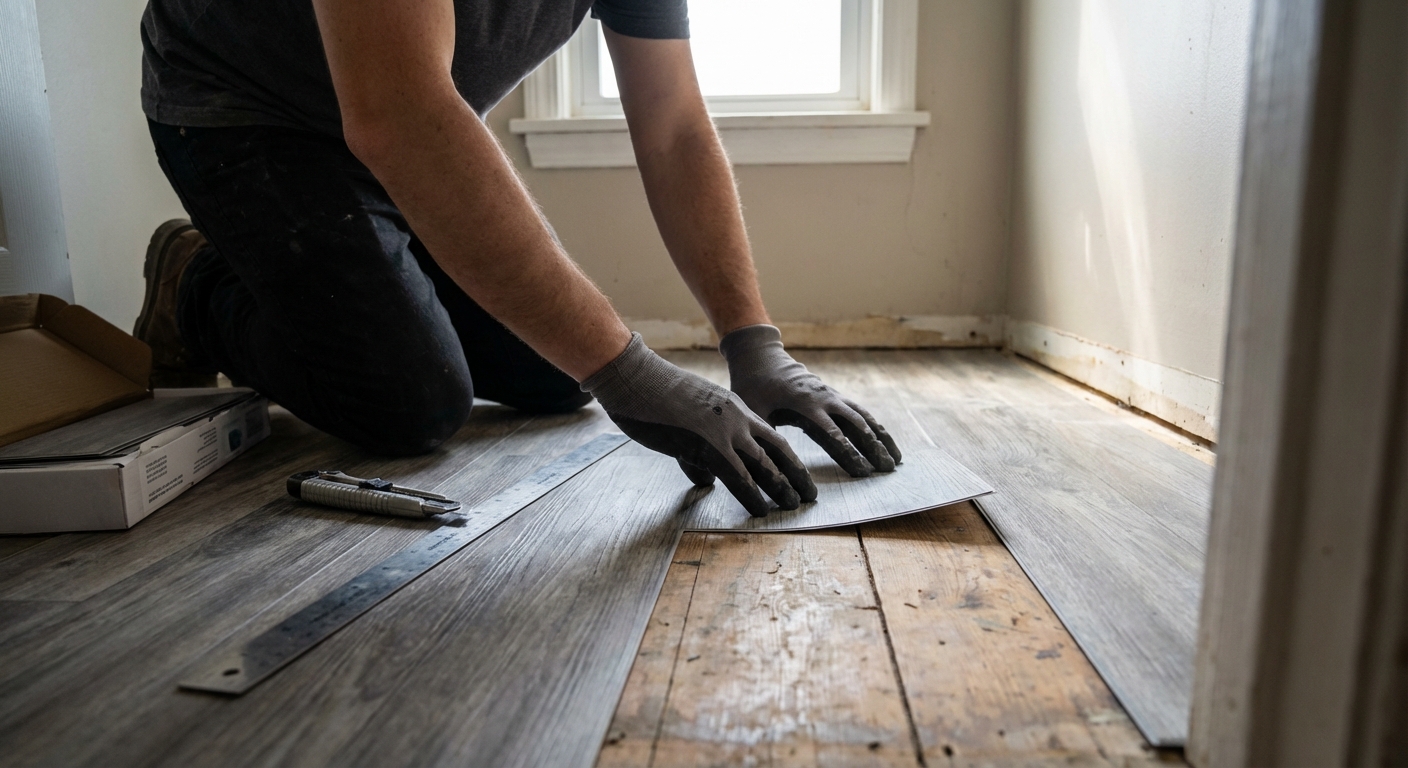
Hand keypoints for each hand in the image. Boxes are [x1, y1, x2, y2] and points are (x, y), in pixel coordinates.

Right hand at [581, 333, 816, 516]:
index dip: (785, 458)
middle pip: (777, 449)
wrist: (635, 376)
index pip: (769, 436)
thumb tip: (708, 481)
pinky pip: (739, 476)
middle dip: (795, 474)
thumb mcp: (685, 419)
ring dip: (782, 488)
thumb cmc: (651, 396)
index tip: (797, 474)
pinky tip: (762, 511)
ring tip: (795, 507)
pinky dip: (753, 496)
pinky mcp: (707, 444)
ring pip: (764, 464)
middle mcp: (736, 417)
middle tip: (809, 494)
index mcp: (732, 408)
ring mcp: (724, 430)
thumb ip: (699, 451)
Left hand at [720, 325, 901, 476]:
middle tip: (887, 470)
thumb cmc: (752, 389)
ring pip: (863, 417)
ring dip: (881, 437)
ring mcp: (832, 395)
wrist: (761, 358)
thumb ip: (762, 438)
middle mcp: (825, 398)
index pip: (832, 434)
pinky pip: (860, 412)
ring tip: (895, 460)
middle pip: (856, 424)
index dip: (848, 453)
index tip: (863, 472)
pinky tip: (885, 442)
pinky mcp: (835, 395)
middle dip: (873, 447)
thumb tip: (767, 470)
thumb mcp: (752, 413)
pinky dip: (875, 426)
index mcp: (805, 405)